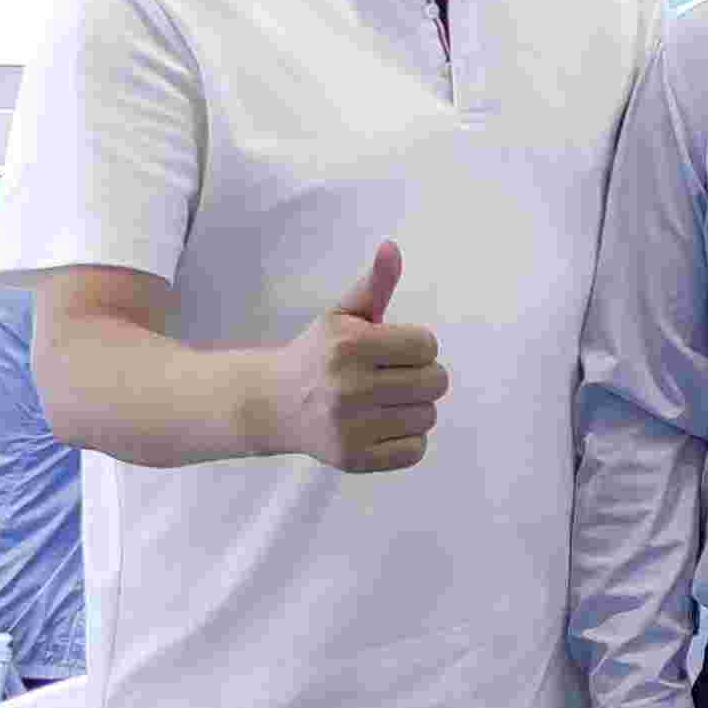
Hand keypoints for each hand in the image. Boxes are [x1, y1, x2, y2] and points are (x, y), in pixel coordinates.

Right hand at [268, 243, 447, 472]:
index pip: (427, 346)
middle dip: (420, 375)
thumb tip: (392, 248)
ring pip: (428, 416)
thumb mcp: (342, 315)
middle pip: (435, 382)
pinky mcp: (354, 459)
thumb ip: (374, 284)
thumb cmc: (318, 354)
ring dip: (414, 407)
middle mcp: (349, 387)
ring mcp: (350, 428)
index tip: (393, 350)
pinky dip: (407, 438)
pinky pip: (416, 450)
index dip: (415, 346)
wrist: (272, 404)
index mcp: (349, 345)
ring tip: (383, 400)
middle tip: (392, 376)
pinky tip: (381, 425)